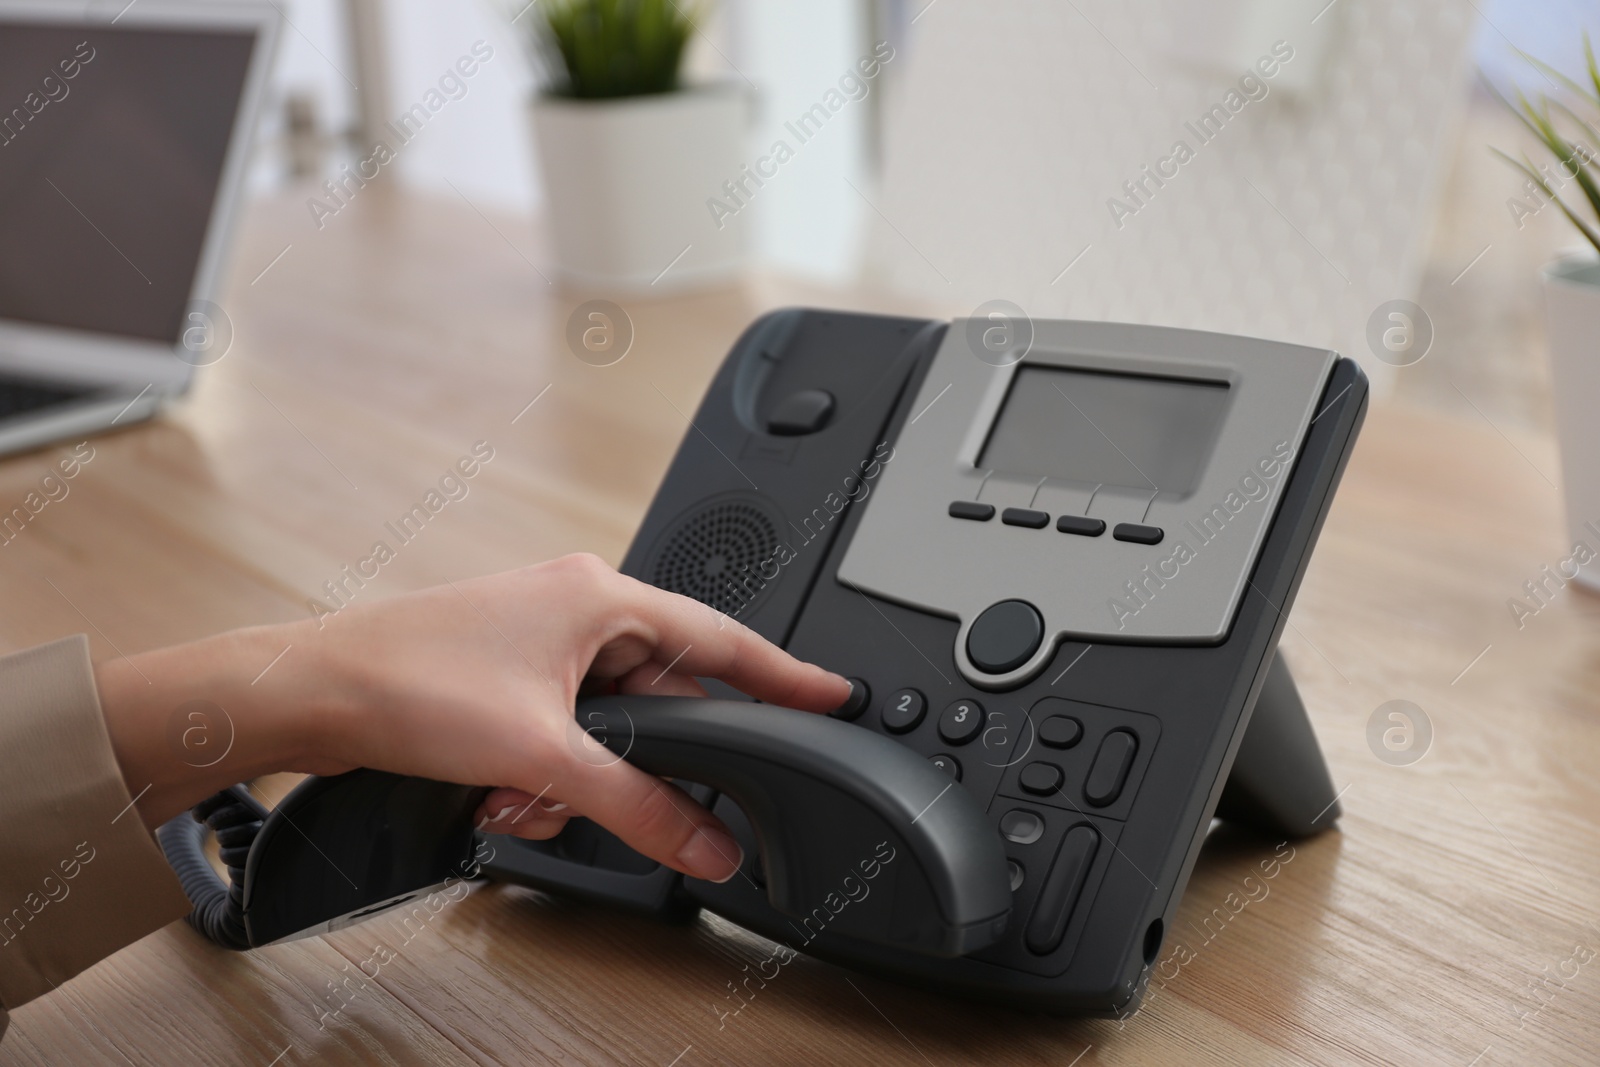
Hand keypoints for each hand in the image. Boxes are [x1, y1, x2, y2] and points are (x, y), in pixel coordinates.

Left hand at [95, 553, 851, 882]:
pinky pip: (567, 728)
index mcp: (601, 596)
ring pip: (608, 724)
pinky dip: (547, 770)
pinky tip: (504, 791)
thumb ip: (638, 805)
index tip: (833, 696)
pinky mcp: (511, 671)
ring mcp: (542, 639)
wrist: (310, 693)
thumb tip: (705, 844)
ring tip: (521, 795)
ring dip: (579, 777)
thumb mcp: (543, 756)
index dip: (784, 675)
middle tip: (598, 801)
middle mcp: (577, 607)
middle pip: (660, 698)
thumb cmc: (408, 684)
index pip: (724, 640)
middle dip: (633, 765)